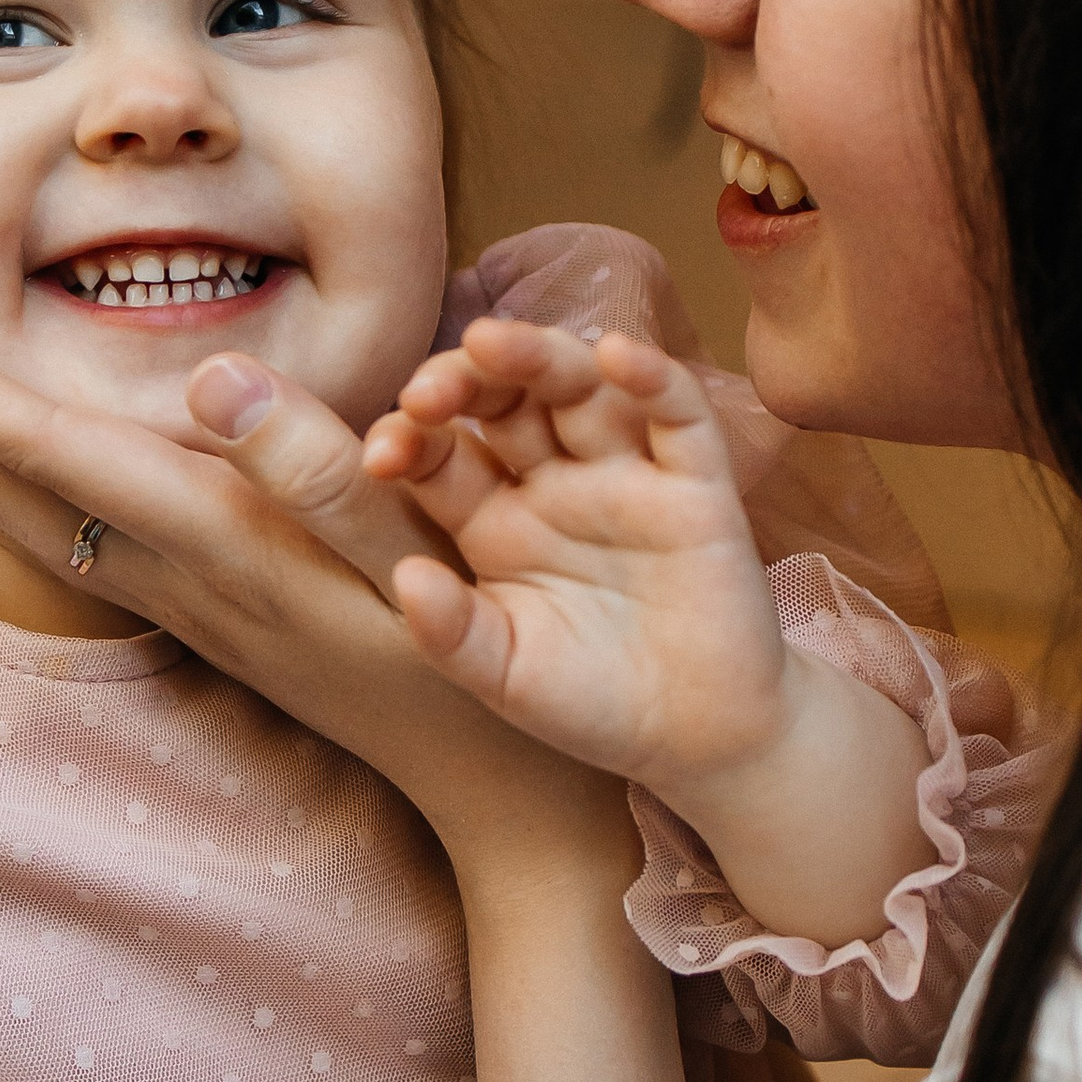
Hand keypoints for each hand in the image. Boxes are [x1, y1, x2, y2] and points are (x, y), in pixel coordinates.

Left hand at [0, 293, 631, 888]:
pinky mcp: (200, 609)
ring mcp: (178, 597)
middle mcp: (168, 569)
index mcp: (206, 531)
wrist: (502, 793)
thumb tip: (207, 376)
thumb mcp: (415, 552)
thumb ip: (314, 461)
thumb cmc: (482, 655)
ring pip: (8, 504)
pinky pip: (57, 529)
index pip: (27, 438)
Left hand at [366, 323, 794, 819]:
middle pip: (504, 401)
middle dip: (464, 381)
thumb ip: (453, 634)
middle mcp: (554, 483)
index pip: (439, 453)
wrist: (701, 739)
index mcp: (493, 522)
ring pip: (580, 387)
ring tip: (491, 342)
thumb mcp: (506, 678)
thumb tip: (403, 578)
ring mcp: (626, 475)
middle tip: (428, 389)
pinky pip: (676, 415)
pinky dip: (653, 378)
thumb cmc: (590, 705)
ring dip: (538, 356)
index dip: (409, 439)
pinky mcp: (698, 483)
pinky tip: (618, 357)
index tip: (380, 456)